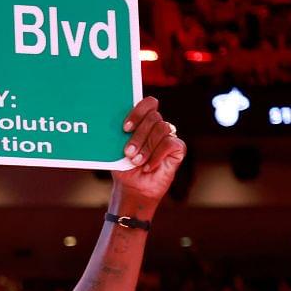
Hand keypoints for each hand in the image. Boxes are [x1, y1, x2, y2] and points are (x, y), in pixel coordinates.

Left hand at [111, 97, 186, 215]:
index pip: (148, 103)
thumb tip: (113, 125)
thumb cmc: (124, 166)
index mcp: (143, 121)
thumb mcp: (117, 150)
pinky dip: (157, 156)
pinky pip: (170, 143)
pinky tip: (148, 166)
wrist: (133, 187)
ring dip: (147, 147)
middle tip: (128, 152)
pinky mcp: (178, 148)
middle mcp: (157, 126)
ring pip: (162, 129)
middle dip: (139, 136)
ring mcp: (169, 136)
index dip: (138, 112)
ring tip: (136, 161)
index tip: (125, 128)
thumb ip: (120, 135)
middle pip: (153, 117)